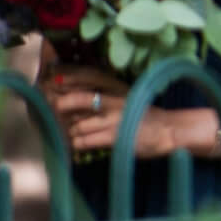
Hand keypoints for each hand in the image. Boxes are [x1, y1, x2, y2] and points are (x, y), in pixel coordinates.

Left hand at [47, 66, 199, 157]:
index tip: (52, 82)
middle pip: (76, 100)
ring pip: (77, 125)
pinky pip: (84, 141)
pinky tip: (81, 144)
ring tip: (77, 133)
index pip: (86, 76)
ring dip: (71, 131)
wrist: (168, 131)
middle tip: (55, 113)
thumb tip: (66, 97)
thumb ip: (99, 96)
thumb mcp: (124, 97)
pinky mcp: (114, 137)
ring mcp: (113, 119)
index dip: (67, 79)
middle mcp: (113, 100)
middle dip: (61, 109)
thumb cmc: (143, 115)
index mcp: (116, 86)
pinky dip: (77, 144)